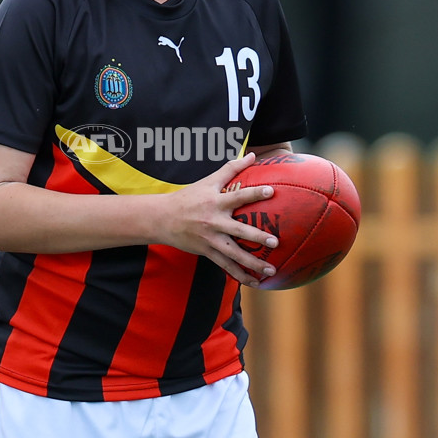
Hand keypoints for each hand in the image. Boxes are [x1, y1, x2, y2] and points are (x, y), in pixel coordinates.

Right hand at [158, 151, 276, 283]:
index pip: (238, 196)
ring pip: (234, 254)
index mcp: (216, 202)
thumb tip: (251, 154)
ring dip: (253, 264)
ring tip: (271, 270)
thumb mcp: (207, 181)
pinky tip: (255, 282)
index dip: (255, 193)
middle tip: (275, 242)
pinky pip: (226, 266)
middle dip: (257, 237)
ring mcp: (211, 239)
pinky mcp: (207, 252)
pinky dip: (240, 275)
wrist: (163, 219)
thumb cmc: (188, 197)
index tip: (272, 191)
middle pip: (239, 230)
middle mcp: (214, 222)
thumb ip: (231, 168)